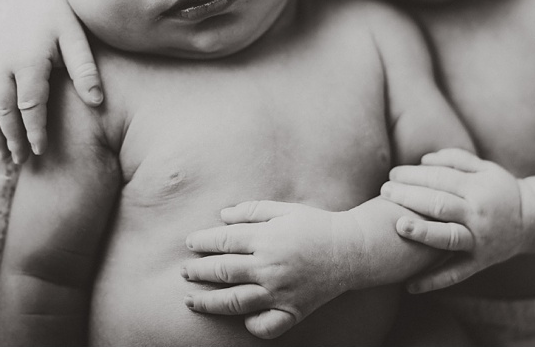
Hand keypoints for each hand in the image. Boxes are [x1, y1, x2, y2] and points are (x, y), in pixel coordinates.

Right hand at [0, 0, 101, 162]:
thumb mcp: (79, 38)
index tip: (41, 151)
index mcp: (28, 58)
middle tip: (22, 162)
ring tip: (3, 158)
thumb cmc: (65, 15)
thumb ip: (85, 70)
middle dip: (12, 137)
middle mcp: (4, 62)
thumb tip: (97, 102)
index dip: (34, 130)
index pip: (29, 104)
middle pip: (4, 109)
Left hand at [181, 201, 363, 339]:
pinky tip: (239, 317)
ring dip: (208, 302)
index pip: (223, 242)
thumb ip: (252, 211)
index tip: (190, 243)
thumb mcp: (285, 209)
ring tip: (190, 301)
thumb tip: (222, 216)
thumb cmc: (316, 225)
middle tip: (184, 272)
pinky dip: (249, 324)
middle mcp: (269, 268)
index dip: (202, 242)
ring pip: (234, 302)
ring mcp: (279, 293)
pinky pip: (264, 326)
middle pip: (223, 271)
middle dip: (198, 271)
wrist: (351, 250)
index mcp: (267, 239)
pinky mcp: (291, 311)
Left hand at [381, 148, 527, 292]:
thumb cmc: (500, 189)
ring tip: (398, 226)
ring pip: (447, 237)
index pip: (440, 178)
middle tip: (384, 191)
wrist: (532, 220)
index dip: (414, 175)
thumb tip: (422, 160)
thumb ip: (454, 159)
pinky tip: (409, 286)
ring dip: (422, 232)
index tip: (393, 174)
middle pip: (439, 204)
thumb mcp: (484, 168)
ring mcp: (478, 240)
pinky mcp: (479, 263)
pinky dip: (433, 281)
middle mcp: (477, 214)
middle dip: (409, 196)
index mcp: (477, 188)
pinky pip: (455, 274)